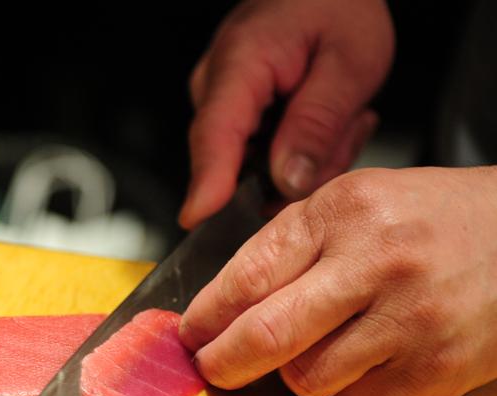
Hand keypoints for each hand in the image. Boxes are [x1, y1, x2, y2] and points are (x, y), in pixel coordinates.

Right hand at [179, 0, 393, 228]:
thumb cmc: (337, 5)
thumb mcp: (350, 62)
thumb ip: (317, 125)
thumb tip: (287, 181)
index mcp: (239, 63)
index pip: (214, 135)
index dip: (208, 184)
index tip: (200, 219)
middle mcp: (216, 86)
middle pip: (238, 164)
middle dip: (298, 167)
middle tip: (346, 128)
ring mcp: (221, 101)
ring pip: (256, 166)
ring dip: (307, 156)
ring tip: (340, 115)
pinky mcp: (233, 113)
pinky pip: (261, 155)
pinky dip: (299, 147)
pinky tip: (323, 119)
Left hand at [179, 166, 496, 395]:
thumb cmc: (430, 219)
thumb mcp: (354, 203)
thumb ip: (290, 244)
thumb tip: (222, 303)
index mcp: (344, 212)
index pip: (249, 274)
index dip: (206, 314)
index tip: (190, 333)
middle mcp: (376, 263)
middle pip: (267, 335)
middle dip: (223, 362)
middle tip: (211, 368)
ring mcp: (411, 321)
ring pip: (309, 380)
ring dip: (297, 374)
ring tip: (319, 348)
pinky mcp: (440, 370)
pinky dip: (348, 392)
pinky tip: (368, 360)